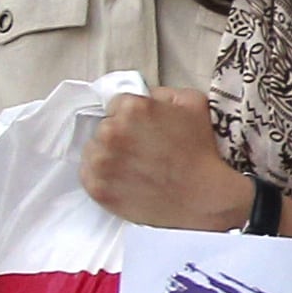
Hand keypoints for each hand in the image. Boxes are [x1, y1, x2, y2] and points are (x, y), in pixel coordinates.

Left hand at [79, 87, 254, 230]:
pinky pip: (88, 175)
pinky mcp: (98, 188)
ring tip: (134, 169)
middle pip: (104, 127)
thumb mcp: (193, 104)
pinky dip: (101, 177)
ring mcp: (102, 161)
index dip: (131, 117)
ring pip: (94, 151)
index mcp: (132, 107)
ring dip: (108, 156)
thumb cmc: (202, 153)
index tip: (142, 130)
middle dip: (120, 136)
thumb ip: (163, 93)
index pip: (117, 104)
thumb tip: (145, 95)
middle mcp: (112, 131)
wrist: (204, 199)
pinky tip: (123, 181)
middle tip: (142, 152)